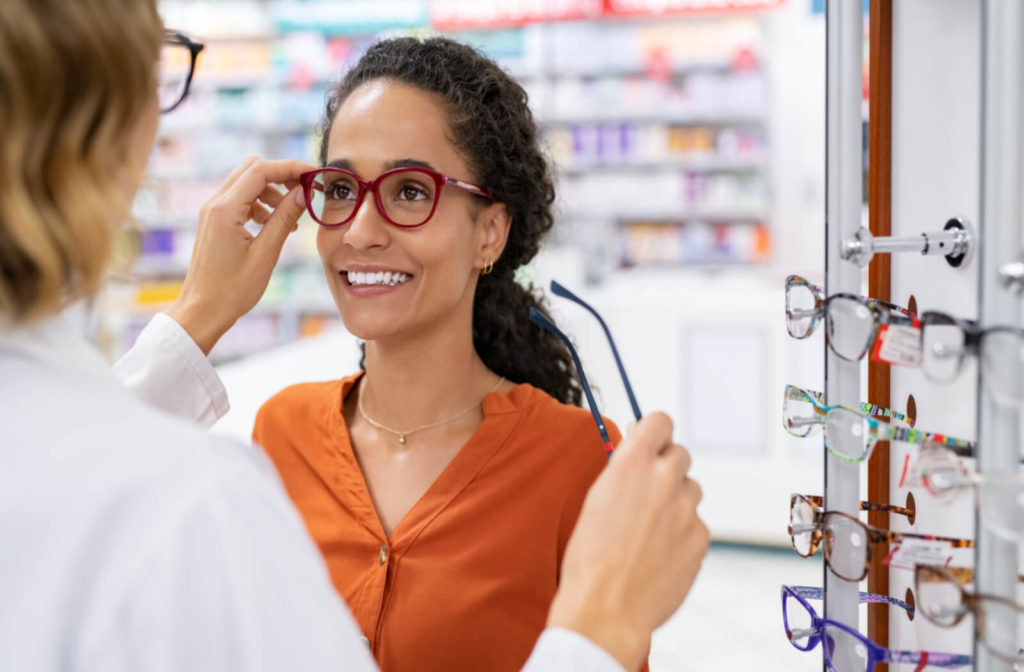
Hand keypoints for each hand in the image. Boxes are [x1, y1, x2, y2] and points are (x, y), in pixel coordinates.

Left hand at [165, 157, 313, 354]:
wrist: (203, 310)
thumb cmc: (232, 289)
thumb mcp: (266, 254)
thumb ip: (284, 218)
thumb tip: (303, 193)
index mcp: (225, 209)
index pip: (261, 170)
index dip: (291, 168)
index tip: (315, 175)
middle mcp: (215, 203)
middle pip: (253, 169)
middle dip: (282, 174)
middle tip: (306, 191)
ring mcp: (213, 211)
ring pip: (247, 182)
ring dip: (273, 191)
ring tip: (291, 216)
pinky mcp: (215, 220)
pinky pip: (241, 199)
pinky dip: (261, 203)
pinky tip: (274, 224)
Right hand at [547, 412, 707, 670]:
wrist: (606, 607)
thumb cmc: (590, 559)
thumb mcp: (596, 499)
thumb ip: (623, 471)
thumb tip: (638, 454)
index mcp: (632, 463)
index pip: (660, 421)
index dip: (655, 432)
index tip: (652, 443)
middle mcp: (664, 479)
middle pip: (680, 454)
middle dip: (666, 468)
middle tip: (648, 493)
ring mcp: (687, 508)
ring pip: (690, 490)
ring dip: (676, 502)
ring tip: (649, 531)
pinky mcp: (701, 537)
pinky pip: (695, 524)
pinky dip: (682, 534)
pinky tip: (658, 553)